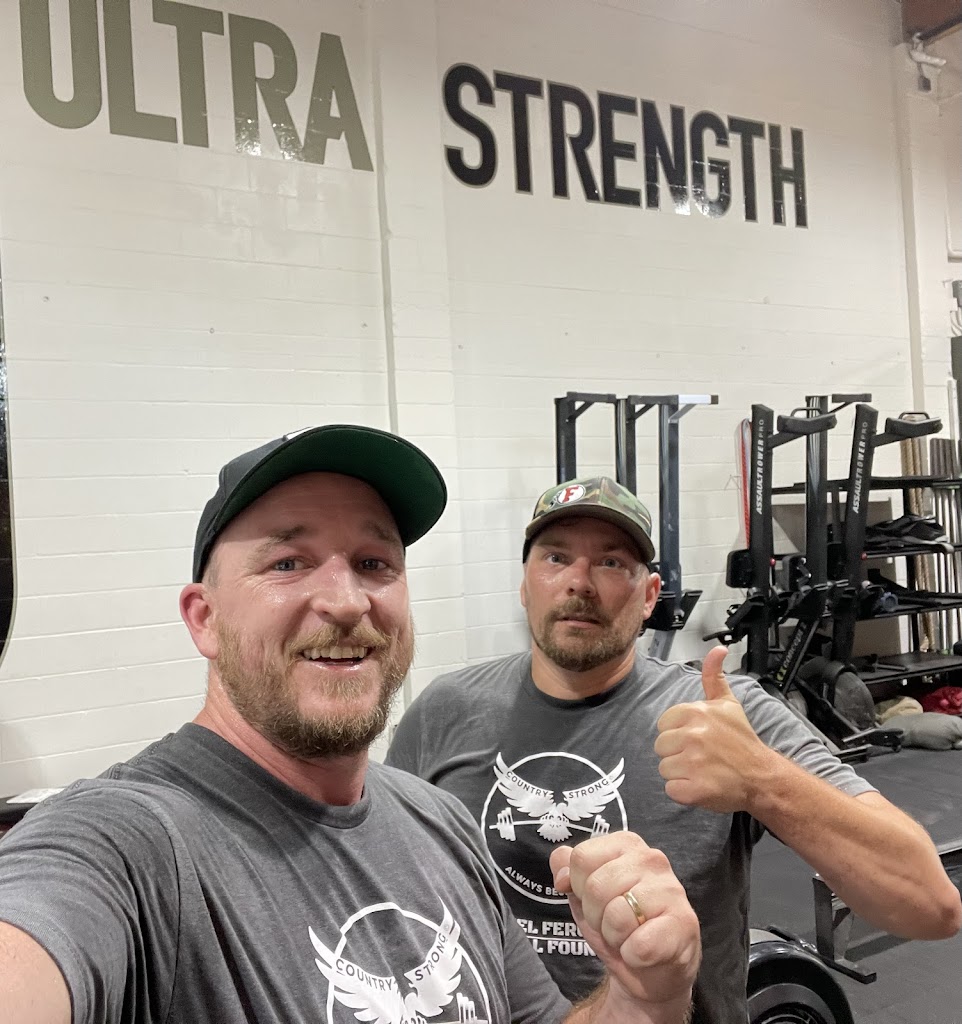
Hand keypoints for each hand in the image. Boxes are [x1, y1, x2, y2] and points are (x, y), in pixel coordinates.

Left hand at [550, 832, 699, 1008]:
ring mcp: (671, 890)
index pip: (581, 857)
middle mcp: (652, 859)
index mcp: (626, 844)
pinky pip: (639, 945)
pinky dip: (632, 955)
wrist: (649, 971)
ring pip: (616, 916)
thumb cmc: (616, 923)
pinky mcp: (684, 924)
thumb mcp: (584, 893)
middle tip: (612, 922)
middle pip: (595, 887)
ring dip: (614, 936)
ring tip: (628, 934)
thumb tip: (561, 871)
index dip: (578, 886)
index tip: (593, 899)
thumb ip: (567, 869)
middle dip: (595, 915)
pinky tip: (643, 951)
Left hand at [654, 646, 772, 812]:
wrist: (762, 776)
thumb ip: (714, 676)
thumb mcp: (728, 703)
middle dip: (678, 753)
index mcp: (695, 712)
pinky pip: (671, 789)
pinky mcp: (694, 789)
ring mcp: (693, 763)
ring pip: (664, 768)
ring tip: (703, 770)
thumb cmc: (742, 741)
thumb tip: (718, 649)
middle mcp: (693, 735)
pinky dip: (684, 791)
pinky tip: (702, 785)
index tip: (698, 738)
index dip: (678, 734)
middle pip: (661, 747)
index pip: (663, 725)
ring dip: (681, 773)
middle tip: (702, 756)